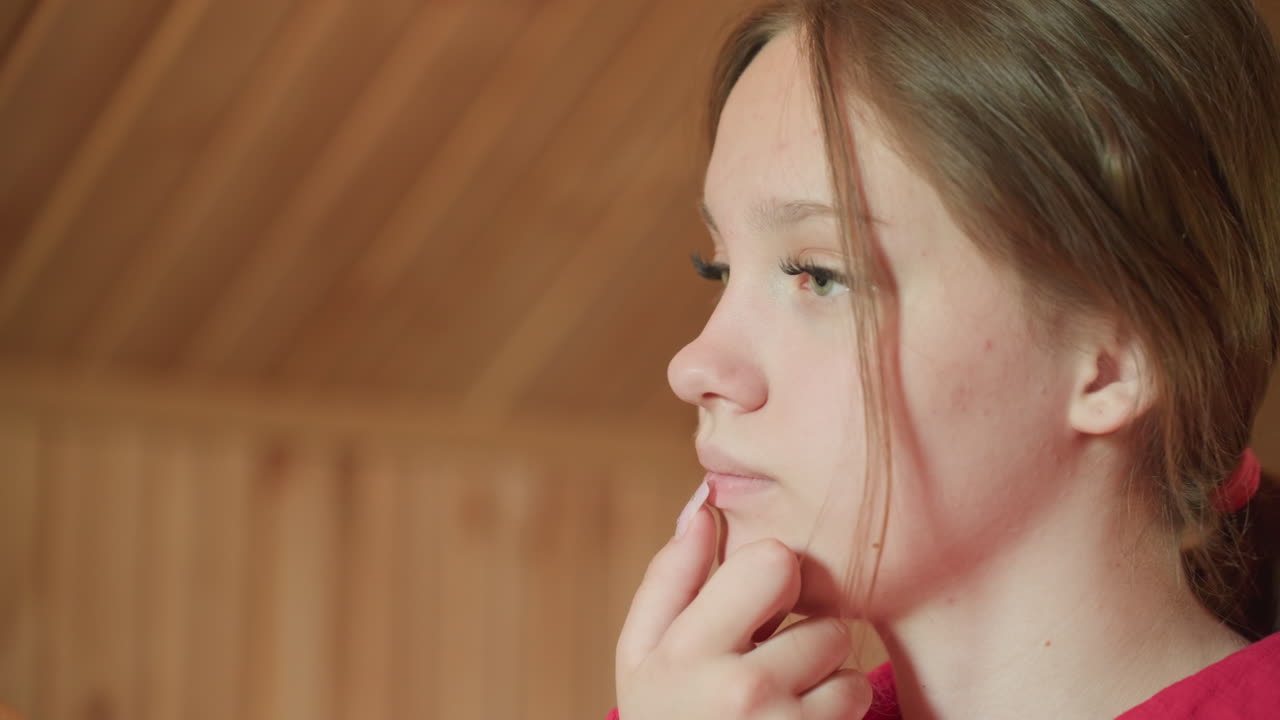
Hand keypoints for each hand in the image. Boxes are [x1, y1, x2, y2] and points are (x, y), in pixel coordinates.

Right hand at [615, 489, 870, 718]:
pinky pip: (857, 700)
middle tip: (771, 656)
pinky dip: (838, 712)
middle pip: (821, 612)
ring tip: (781, 700)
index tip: (751, 608)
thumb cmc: (667, 716)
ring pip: (845, 659)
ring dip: (824, 675)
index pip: (774, 560)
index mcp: (682, 650)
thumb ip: (670, 578)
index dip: (769, 578)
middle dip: (803, 629)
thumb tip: (704, 502)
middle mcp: (735, 691)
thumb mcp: (643, 655)